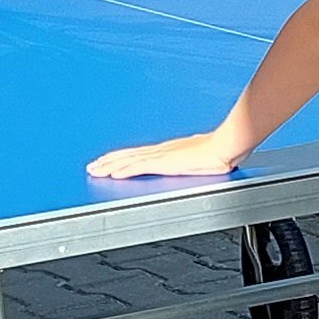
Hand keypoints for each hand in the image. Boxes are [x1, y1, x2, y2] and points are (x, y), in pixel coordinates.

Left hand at [87, 129, 243, 180]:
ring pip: (128, 161)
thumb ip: (191, 161)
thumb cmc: (219, 151)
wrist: (226, 145)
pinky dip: (124, 170)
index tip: (108, 161)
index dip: (121, 157)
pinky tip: (113, 174)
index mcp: (168, 150)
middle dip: (108, 161)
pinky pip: (139, 167)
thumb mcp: (200, 157)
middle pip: (127, 155)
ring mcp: (162, 155)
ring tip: (95, 170)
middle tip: (92, 166)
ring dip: (110, 166)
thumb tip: (193, 164)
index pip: (137, 154)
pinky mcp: (166, 162)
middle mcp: (160, 150)